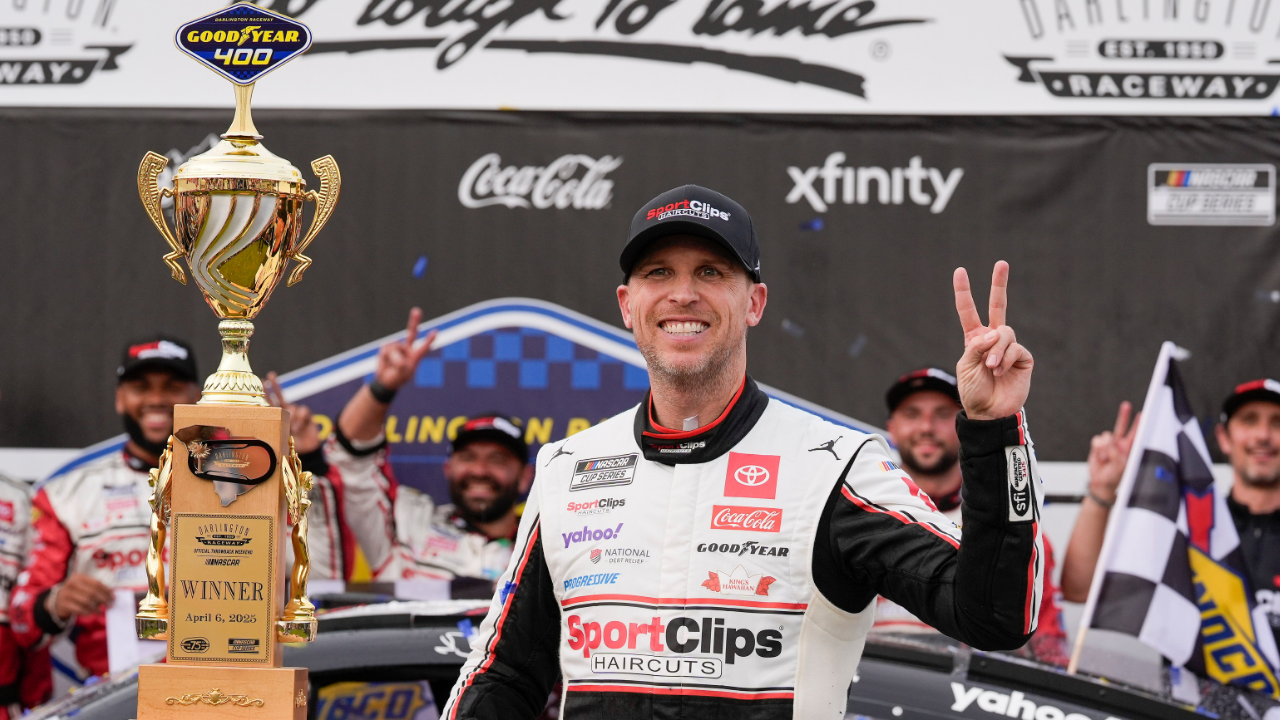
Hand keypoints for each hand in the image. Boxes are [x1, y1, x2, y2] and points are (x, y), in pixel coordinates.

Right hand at [51, 574, 113, 619]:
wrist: (56, 600)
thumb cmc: (75, 592)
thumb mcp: (83, 586)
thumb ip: (95, 588)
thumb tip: (111, 594)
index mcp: (78, 577)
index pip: (96, 583)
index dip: (106, 590)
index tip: (113, 596)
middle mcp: (71, 584)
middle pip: (92, 592)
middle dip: (104, 599)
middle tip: (110, 604)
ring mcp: (66, 594)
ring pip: (86, 602)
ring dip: (96, 607)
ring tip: (100, 611)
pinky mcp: (63, 604)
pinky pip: (79, 609)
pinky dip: (87, 611)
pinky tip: (90, 612)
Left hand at [265, 372, 320, 453]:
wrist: (306, 448)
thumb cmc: (290, 445)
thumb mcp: (279, 436)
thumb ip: (277, 426)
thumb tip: (278, 416)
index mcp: (276, 418)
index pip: (269, 403)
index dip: (265, 393)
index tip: (260, 381)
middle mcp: (285, 412)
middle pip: (279, 396)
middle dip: (275, 386)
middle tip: (270, 376)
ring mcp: (295, 412)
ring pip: (292, 406)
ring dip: (293, 417)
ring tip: (294, 429)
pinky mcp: (306, 414)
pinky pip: (303, 410)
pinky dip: (301, 418)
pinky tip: (300, 426)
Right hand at [374, 307, 436, 390]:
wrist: (385, 381)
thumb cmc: (397, 378)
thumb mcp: (402, 374)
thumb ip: (400, 365)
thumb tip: (397, 355)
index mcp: (415, 356)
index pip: (423, 348)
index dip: (428, 340)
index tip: (435, 332)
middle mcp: (407, 349)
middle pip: (411, 333)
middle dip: (414, 322)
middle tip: (416, 310)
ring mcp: (396, 348)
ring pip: (395, 349)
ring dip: (393, 359)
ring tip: (392, 367)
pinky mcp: (386, 348)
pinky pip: (385, 350)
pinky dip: (385, 357)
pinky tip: (386, 362)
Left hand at [953, 261, 1033, 420]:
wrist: (989, 412)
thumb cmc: (973, 391)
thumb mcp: (965, 367)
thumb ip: (976, 346)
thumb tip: (996, 332)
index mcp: (974, 339)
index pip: (968, 311)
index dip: (963, 292)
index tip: (960, 271)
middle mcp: (992, 339)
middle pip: (998, 306)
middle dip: (999, 284)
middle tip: (1002, 263)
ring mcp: (1008, 347)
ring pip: (1005, 333)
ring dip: (996, 351)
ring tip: (991, 368)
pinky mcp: (1022, 357)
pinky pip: (1015, 348)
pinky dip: (1005, 360)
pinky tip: (1001, 372)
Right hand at [1087, 401, 1139, 504]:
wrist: (1100, 483)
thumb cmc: (1114, 477)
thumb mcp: (1120, 467)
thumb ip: (1116, 453)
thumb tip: (1108, 442)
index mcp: (1129, 449)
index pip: (1136, 434)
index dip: (1139, 424)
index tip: (1143, 415)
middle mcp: (1119, 444)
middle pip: (1122, 426)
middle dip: (1124, 416)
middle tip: (1126, 405)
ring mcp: (1108, 444)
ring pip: (1105, 435)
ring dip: (1104, 447)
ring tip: (1106, 458)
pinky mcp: (1097, 445)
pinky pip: (1096, 440)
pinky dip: (1097, 449)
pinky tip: (1100, 457)